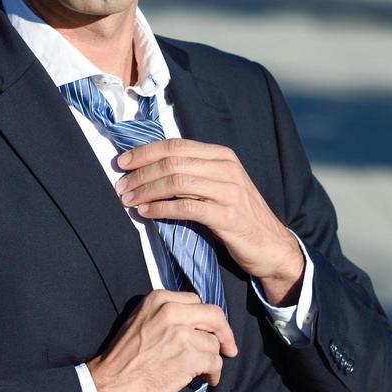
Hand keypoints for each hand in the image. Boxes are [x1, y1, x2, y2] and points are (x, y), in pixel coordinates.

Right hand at [86, 290, 236, 391]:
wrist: (109, 385)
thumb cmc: (122, 359)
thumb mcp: (140, 322)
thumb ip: (166, 316)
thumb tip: (197, 325)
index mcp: (158, 299)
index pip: (196, 301)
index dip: (206, 319)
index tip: (210, 331)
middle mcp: (170, 311)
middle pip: (214, 315)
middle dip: (224, 333)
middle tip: (228, 349)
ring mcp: (181, 333)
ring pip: (215, 343)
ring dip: (212, 359)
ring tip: (202, 371)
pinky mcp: (189, 357)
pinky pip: (215, 362)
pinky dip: (213, 374)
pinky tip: (205, 380)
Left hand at [114, 139, 303, 305]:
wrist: (270, 245)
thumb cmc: (237, 215)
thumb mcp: (217, 185)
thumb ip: (191, 173)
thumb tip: (146, 170)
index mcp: (222, 155)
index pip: (175, 145)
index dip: (144, 153)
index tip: (121, 163)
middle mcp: (226, 168)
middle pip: (172, 162)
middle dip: (141, 174)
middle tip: (121, 187)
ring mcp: (229, 191)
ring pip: (176, 182)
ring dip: (146, 191)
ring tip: (128, 201)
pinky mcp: (228, 216)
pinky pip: (186, 208)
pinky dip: (162, 209)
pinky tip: (146, 213)